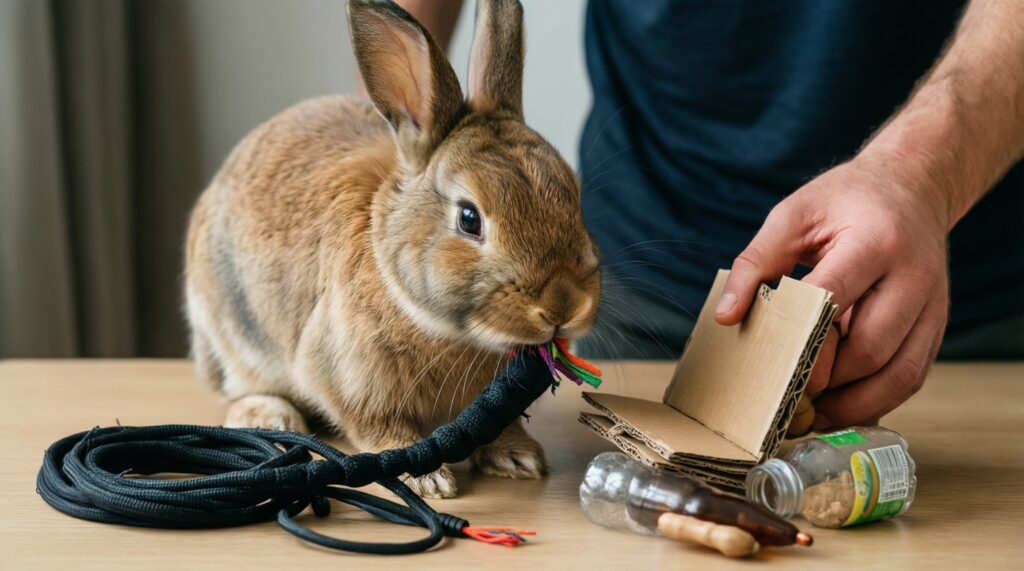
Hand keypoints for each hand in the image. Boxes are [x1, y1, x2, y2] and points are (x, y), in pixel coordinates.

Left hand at [715, 152, 950, 428]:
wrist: (913, 185)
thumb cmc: (845, 200)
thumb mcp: (792, 215)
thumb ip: (755, 263)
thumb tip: (726, 316)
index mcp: (875, 241)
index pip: (836, 299)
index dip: (804, 340)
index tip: (775, 366)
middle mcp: (914, 276)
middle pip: (871, 347)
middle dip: (828, 380)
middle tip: (789, 397)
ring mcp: (933, 304)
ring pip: (900, 373)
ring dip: (856, 404)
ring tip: (814, 415)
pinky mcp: (937, 324)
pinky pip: (913, 376)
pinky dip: (878, 400)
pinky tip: (843, 406)